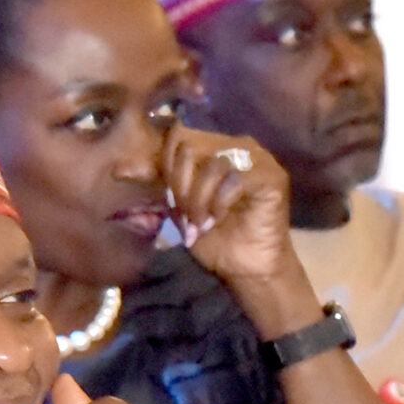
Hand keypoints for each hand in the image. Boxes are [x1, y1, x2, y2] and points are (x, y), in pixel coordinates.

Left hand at [162, 127, 296, 281]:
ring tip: (203, 222)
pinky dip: (220, 201)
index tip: (173, 201)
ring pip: (212, 162)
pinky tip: (219, 219)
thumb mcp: (181, 204)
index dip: (168, 166)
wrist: (247, 269)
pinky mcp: (272, 177)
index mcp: (217, 147)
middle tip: (188, 215)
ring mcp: (259, 159)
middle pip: (191, 144)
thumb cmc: (216, 238)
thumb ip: (166, 180)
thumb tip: (131, 169)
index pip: (181, 134)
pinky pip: (236, 178)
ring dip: (200, 197)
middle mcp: (238, 145)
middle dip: (181, 184)